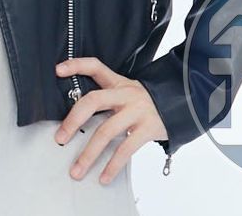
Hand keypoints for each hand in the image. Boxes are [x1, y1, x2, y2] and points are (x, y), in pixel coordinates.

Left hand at [53, 56, 168, 184]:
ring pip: (106, 131)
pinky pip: (126, 149)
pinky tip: (103, 177)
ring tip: (77, 170)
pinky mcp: (148, 128)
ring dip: (89, 154)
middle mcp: (126, 94)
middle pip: (93, 101)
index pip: (95, 66)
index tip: (58, 70)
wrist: (183, 105)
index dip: (76, 65)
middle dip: (73, 120)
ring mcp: (137, 111)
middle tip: (59, 138)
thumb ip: (108, 100)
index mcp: (118, 83)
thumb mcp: (128, 93)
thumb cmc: (147, 103)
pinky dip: (113, 166)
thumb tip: (77, 121)